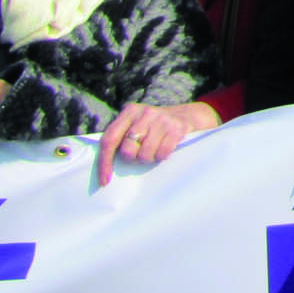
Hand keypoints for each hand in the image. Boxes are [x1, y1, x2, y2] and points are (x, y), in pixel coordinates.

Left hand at [96, 101, 222, 184]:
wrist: (188, 114)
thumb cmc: (156, 126)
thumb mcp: (137, 124)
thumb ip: (122, 137)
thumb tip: (104, 168)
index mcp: (129, 112)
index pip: (109, 139)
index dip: (104, 162)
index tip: (104, 180)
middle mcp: (144, 113)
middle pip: (127, 150)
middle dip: (133, 159)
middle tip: (140, 155)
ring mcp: (161, 119)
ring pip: (144, 155)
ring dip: (149, 159)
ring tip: (154, 151)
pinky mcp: (177, 128)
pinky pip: (162, 154)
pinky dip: (162, 157)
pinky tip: (165, 149)